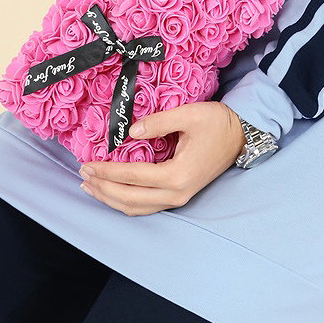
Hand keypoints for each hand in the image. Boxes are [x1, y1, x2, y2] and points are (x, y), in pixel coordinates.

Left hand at [78, 101, 245, 216]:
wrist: (241, 135)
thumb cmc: (216, 123)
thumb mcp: (189, 114)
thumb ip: (157, 122)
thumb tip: (130, 132)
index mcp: (177, 175)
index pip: (132, 177)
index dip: (107, 171)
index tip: (88, 162)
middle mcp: (176, 193)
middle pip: (129, 199)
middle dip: (103, 188)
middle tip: (83, 174)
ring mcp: (178, 198)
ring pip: (136, 208)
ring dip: (110, 199)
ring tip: (90, 186)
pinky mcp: (179, 196)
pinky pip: (145, 206)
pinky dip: (125, 202)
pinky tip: (113, 192)